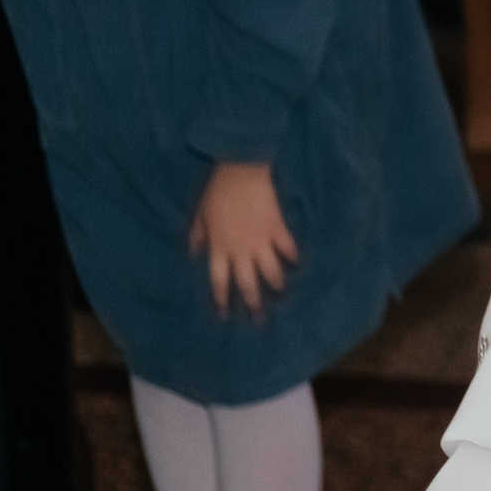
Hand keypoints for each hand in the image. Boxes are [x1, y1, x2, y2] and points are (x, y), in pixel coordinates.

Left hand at [189, 161, 299, 317]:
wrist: (241, 171)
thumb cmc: (217, 192)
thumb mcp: (201, 215)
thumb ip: (198, 236)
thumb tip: (194, 254)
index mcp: (219, 247)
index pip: (219, 280)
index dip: (222, 299)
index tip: (224, 316)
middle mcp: (240, 249)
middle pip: (247, 283)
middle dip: (252, 303)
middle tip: (259, 319)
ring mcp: (261, 240)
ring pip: (270, 271)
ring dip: (276, 285)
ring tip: (282, 295)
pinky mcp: (277, 229)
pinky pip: (287, 248)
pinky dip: (292, 256)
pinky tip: (296, 264)